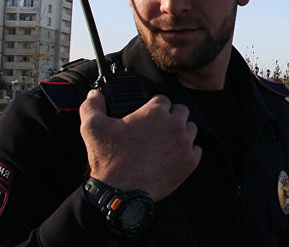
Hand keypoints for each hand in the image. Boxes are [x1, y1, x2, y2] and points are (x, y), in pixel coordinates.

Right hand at [80, 90, 201, 200]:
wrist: (121, 193)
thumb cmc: (109, 160)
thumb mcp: (93, 128)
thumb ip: (92, 106)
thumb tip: (94, 94)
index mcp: (155, 112)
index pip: (162, 99)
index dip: (154, 106)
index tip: (147, 116)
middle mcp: (175, 124)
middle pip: (180, 111)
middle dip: (171, 116)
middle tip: (157, 128)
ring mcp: (185, 143)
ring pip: (191, 128)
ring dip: (181, 132)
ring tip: (166, 141)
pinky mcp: (190, 161)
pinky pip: (196, 149)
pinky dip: (188, 151)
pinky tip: (174, 155)